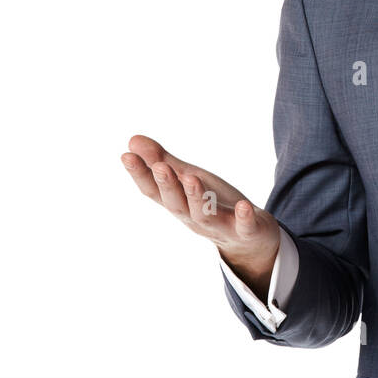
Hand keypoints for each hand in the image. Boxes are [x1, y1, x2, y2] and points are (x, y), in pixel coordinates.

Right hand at [121, 134, 279, 289]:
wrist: (251, 238)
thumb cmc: (214, 204)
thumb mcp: (189, 180)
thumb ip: (164, 162)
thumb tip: (132, 140)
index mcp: (179, 204)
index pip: (154, 191)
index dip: (140, 175)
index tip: (126, 155)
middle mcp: (194, 217)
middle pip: (176, 203)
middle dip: (167, 185)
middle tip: (160, 166)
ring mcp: (220, 226)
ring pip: (204, 215)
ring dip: (197, 198)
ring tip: (193, 178)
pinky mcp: (246, 232)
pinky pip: (244, 227)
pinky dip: (243, 217)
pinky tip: (244, 206)